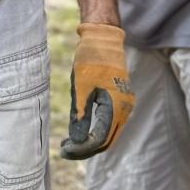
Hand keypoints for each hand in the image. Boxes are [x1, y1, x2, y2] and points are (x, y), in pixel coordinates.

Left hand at [60, 23, 134, 159]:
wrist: (103, 38)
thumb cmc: (91, 60)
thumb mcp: (80, 88)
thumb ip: (79, 115)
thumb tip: (76, 141)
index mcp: (116, 107)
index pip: (99, 138)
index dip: (82, 148)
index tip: (64, 150)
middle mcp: (124, 110)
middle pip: (106, 140)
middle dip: (85, 148)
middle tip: (64, 150)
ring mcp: (123, 106)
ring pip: (108, 133)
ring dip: (89, 141)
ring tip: (68, 142)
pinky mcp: (119, 101)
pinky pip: (108, 123)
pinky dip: (94, 130)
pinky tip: (79, 130)